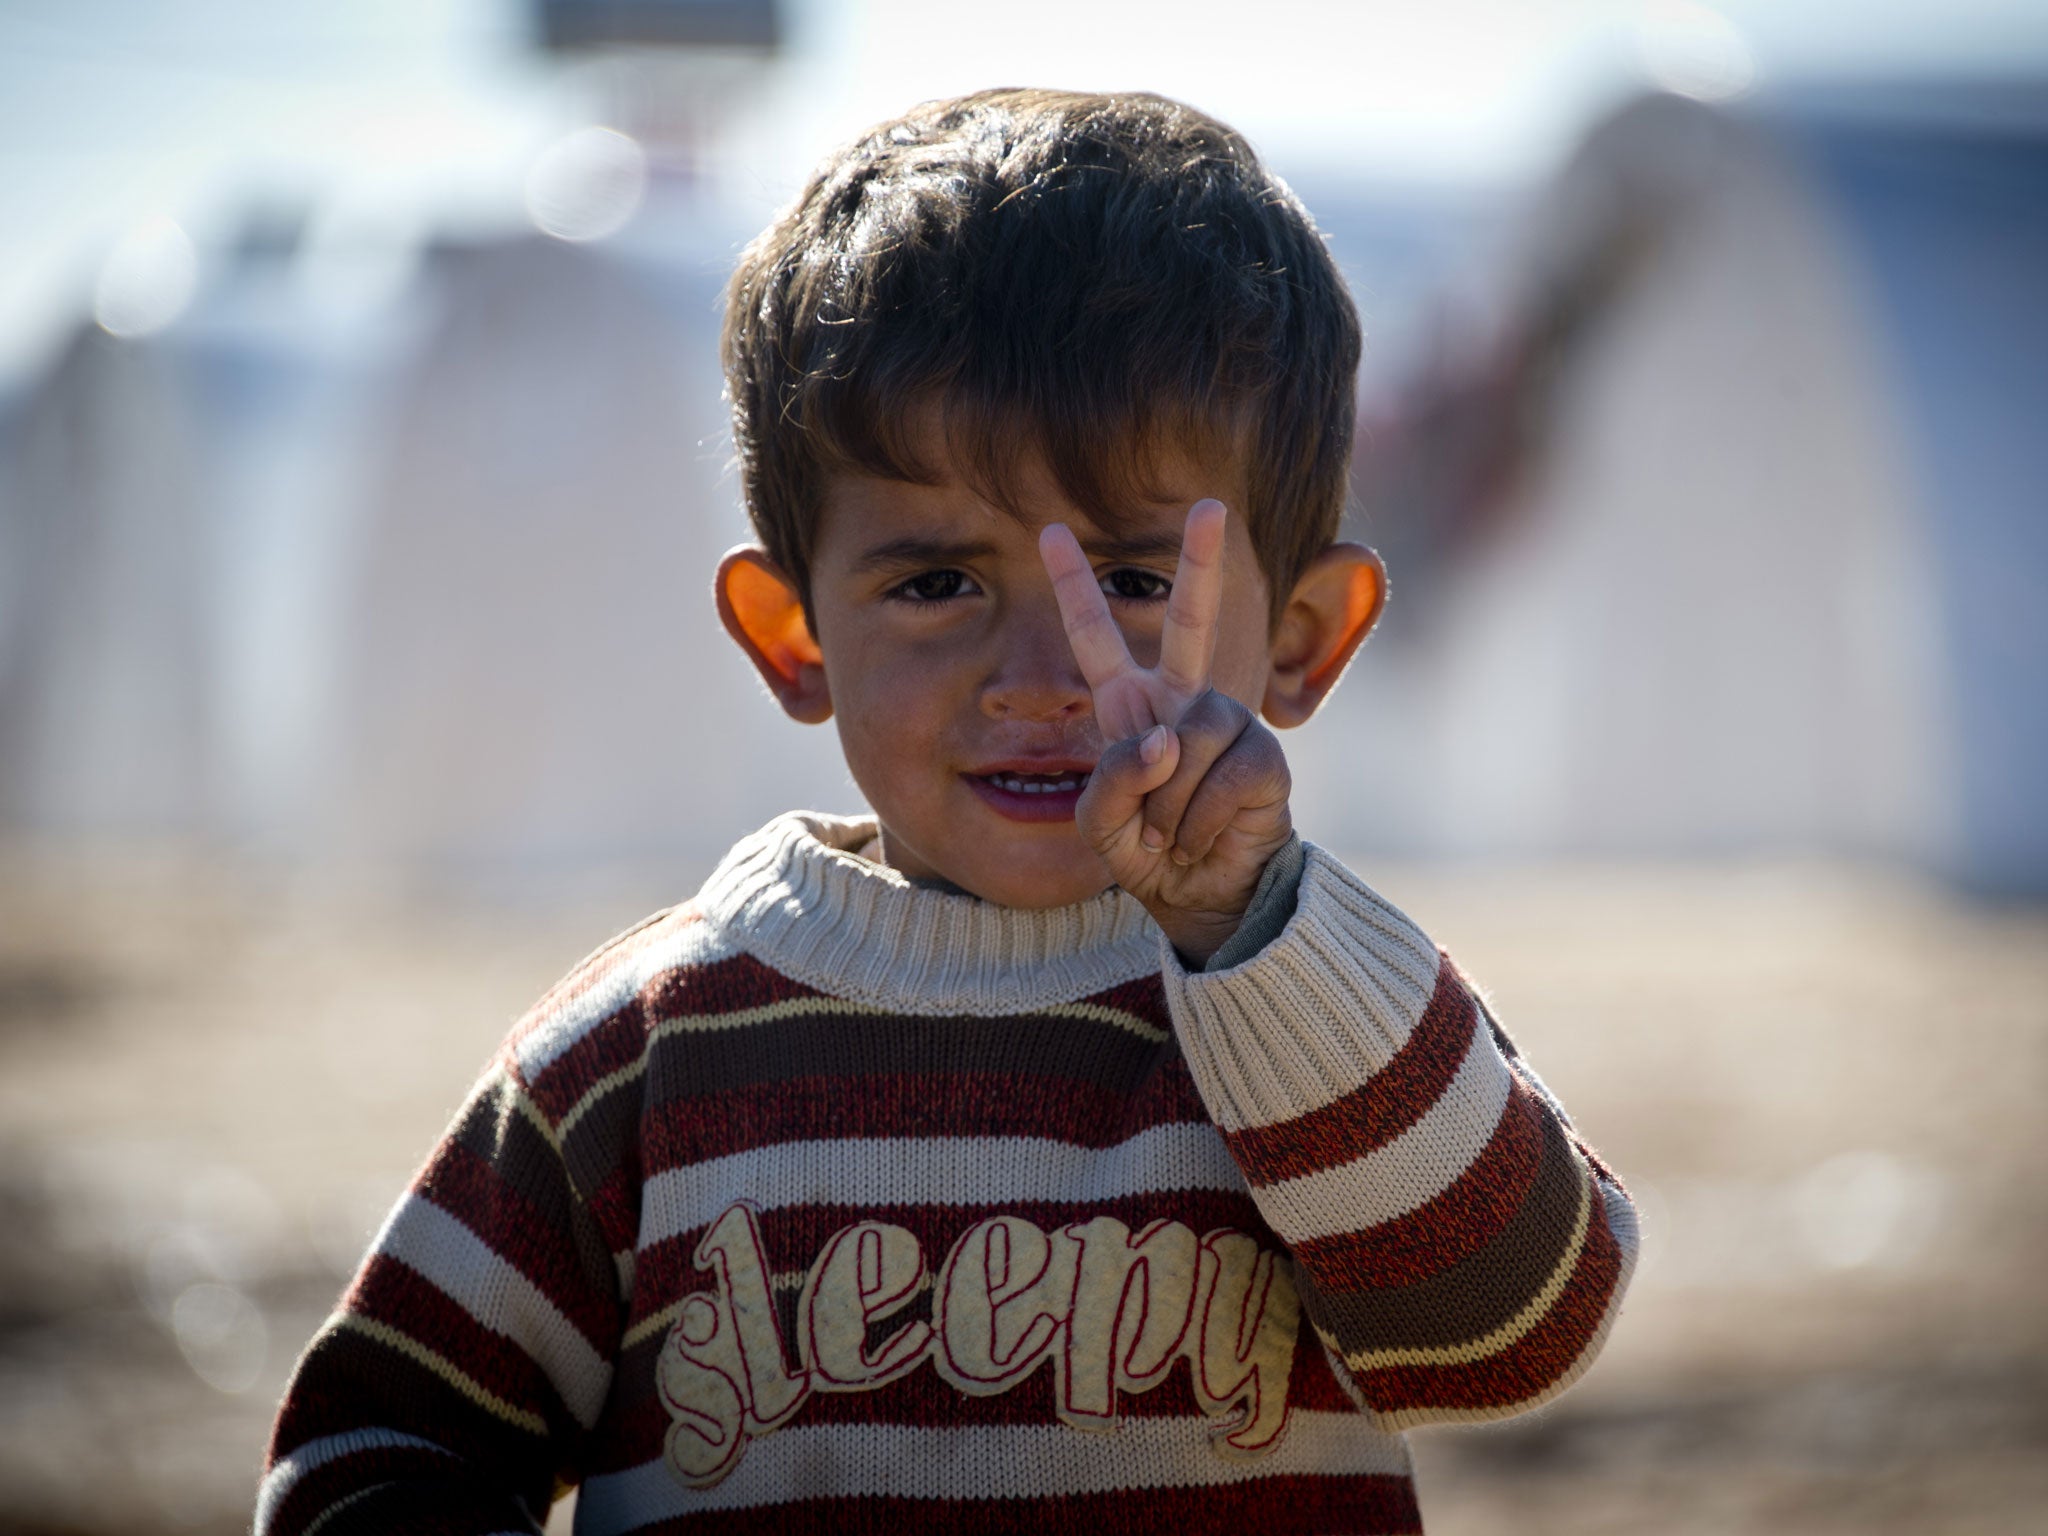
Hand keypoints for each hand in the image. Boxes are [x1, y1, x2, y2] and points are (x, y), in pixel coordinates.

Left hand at [1039, 500, 1292, 963]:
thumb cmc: (1147, 852)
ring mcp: (1226, 725)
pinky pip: (1222, 778)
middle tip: (1212, 505)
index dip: (1074, 585)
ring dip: (1169, 804)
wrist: (1203, 896)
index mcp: (1129, 706)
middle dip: (1201, 564)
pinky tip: (1203, 836)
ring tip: (1172, 832)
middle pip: (1189, 622)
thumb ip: (1112, 781)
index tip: (1050, 531)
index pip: (1095, 636)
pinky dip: (1200, 821)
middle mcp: (1181, 701)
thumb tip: (1166, 738)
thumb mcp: (1101, 825)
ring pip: (1188, 740)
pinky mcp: (1264, 758)